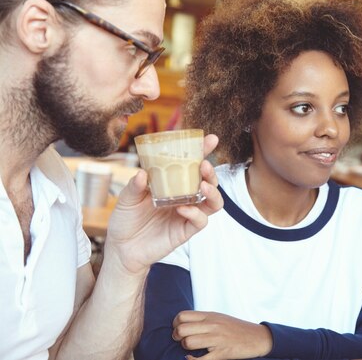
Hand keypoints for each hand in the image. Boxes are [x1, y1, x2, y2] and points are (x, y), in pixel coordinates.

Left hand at [104, 134, 223, 274]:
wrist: (120, 249)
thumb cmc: (125, 220)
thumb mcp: (125, 199)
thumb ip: (134, 186)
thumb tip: (143, 172)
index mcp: (172, 185)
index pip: (192, 166)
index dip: (203, 152)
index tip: (210, 140)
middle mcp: (184, 197)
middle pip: (209, 182)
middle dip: (211, 172)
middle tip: (204, 165)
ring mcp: (187, 214)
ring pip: (214, 202)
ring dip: (213, 192)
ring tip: (203, 186)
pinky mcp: (185, 231)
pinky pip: (200, 221)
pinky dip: (196, 213)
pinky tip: (183, 208)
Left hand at [172, 311, 272, 359]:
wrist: (257, 337)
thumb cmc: (236, 328)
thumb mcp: (220, 317)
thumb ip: (203, 319)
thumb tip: (183, 322)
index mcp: (210, 316)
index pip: (182, 316)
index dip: (175, 323)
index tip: (179, 329)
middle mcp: (212, 326)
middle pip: (181, 329)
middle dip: (176, 337)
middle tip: (181, 340)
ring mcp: (216, 339)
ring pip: (187, 343)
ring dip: (184, 348)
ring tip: (190, 349)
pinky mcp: (221, 353)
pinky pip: (200, 359)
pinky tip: (192, 358)